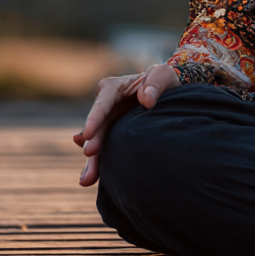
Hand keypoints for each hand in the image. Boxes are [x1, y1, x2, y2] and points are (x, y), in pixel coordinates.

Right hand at [73, 63, 180, 186]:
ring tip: (86, 180)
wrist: (168, 91)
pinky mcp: (114, 135)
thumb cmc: (163, 79)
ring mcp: (108, 122)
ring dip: (93, 161)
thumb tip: (146, 101)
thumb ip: (155, 83)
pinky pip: (105, 150)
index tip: (87, 134)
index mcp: (113, 88)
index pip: (101, 104)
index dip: (94, 119)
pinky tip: (92, 179)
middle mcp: (106, 106)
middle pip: (96, 127)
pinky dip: (100, 164)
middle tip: (90, 154)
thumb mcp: (162, 75)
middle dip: (91, 142)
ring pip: (98, 142)